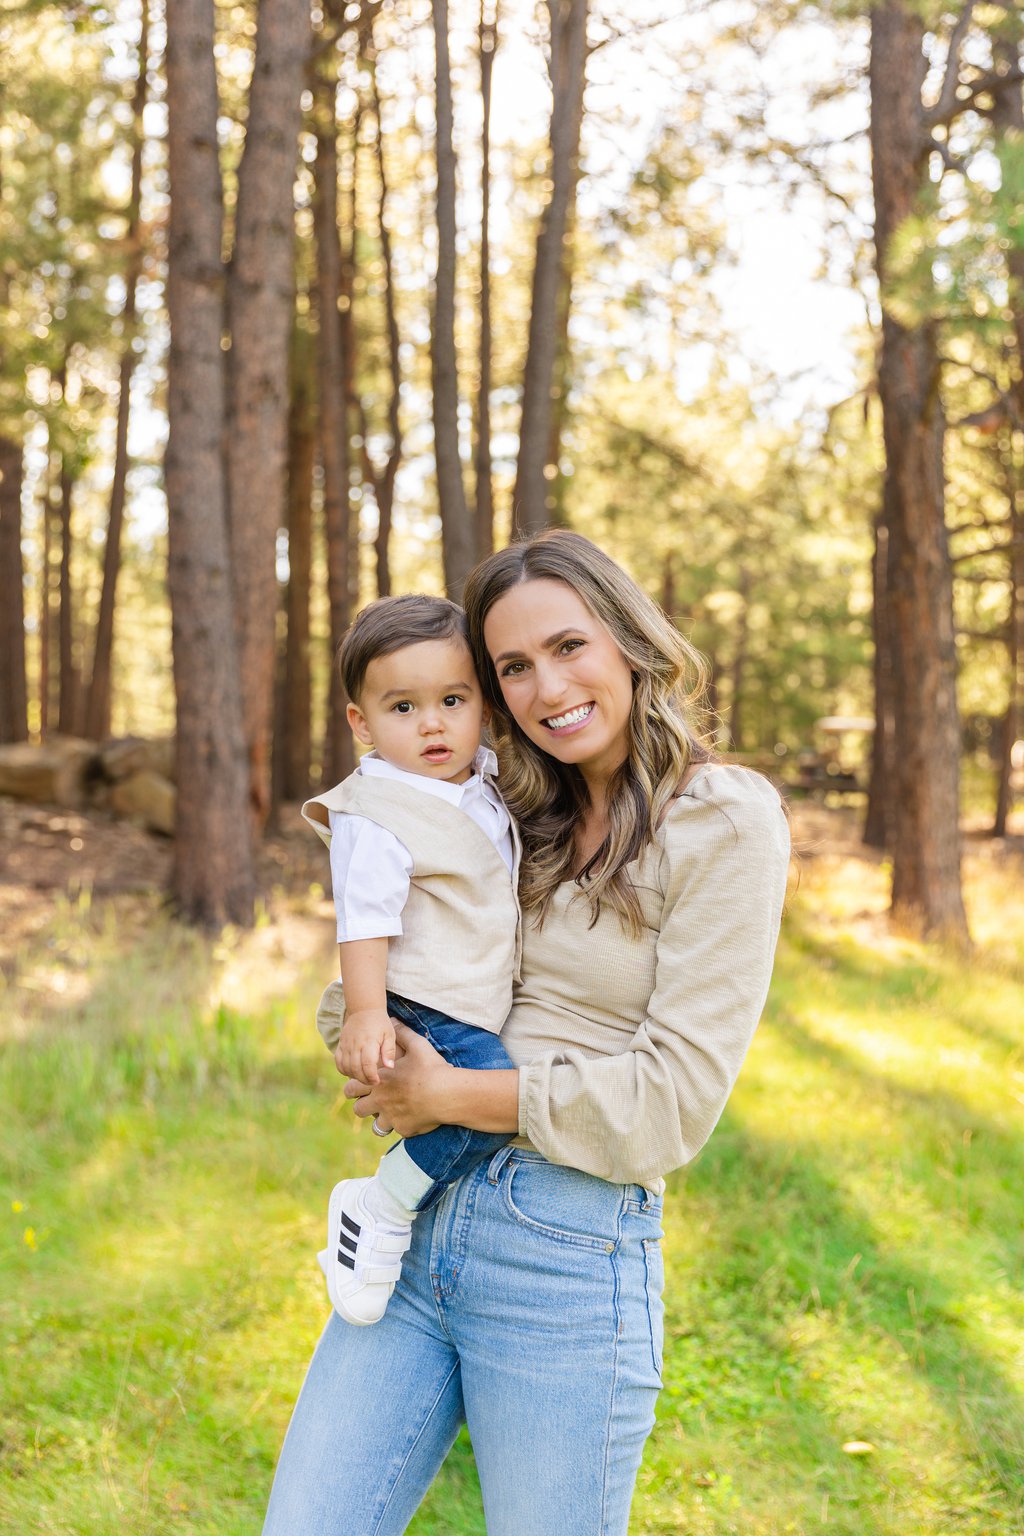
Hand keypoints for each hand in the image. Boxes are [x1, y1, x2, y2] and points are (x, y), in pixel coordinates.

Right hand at [336, 1008, 396, 1084]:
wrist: (364, 1009)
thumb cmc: (380, 1023)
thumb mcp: (390, 1034)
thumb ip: (389, 1051)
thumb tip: (389, 1067)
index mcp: (369, 1042)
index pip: (367, 1065)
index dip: (371, 1076)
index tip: (377, 1081)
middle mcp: (355, 1044)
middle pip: (355, 1069)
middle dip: (364, 1080)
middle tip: (372, 1082)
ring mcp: (346, 1045)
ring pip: (345, 1067)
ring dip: (354, 1076)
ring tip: (364, 1077)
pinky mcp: (340, 1045)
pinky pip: (338, 1062)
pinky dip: (344, 1070)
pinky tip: (353, 1072)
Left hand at [344, 1023, 451, 1137]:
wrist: (446, 1093)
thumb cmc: (431, 1068)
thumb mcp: (417, 1045)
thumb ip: (402, 1033)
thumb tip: (393, 1020)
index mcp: (379, 1081)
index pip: (351, 1088)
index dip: (353, 1088)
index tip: (359, 1087)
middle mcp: (381, 1101)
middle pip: (358, 1110)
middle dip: (362, 1106)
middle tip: (372, 1102)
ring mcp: (392, 1118)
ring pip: (376, 1126)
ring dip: (381, 1120)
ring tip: (390, 1114)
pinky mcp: (404, 1129)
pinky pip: (398, 1130)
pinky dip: (403, 1125)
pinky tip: (412, 1118)